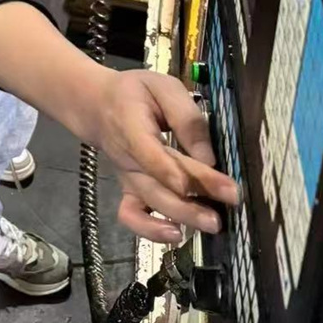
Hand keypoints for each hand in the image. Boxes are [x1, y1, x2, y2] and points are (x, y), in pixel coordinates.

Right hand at [88, 67, 237, 241]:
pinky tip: (176, 235)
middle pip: (156, 185)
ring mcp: (127, 176)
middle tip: (226, 207)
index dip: (175, 172)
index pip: (151, 153)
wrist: (96, 104)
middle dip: (192, 201)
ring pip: (150, 203)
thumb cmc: (135, 92)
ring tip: (212, 224)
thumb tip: (208, 156)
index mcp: (130, 124)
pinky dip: (150, 231)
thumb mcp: (162, 87)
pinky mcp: (129, 189)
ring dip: (182, 217)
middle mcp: (126, 156)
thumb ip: (185, 116)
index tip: (204, 182)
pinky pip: (131, 216)